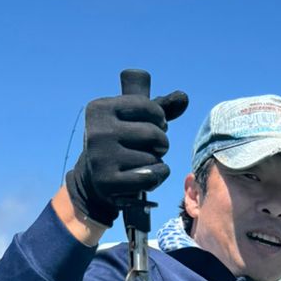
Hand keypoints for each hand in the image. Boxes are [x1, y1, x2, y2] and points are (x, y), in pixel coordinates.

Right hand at [65, 81, 188, 226]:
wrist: (97, 176)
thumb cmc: (122, 140)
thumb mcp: (135, 117)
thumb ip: (160, 105)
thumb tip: (184, 97)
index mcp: (99, 108)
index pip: (147, 106)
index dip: (159, 118)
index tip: (155, 125)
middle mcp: (96, 132)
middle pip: (152, 134)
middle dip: (161, 142)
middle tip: (152, 147)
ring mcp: (100, 158)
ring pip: (152, 158)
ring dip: (156, 163)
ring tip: (142, 163)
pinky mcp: (107, 183)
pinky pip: (150, 178)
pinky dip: (157, 178)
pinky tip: (148, 177)